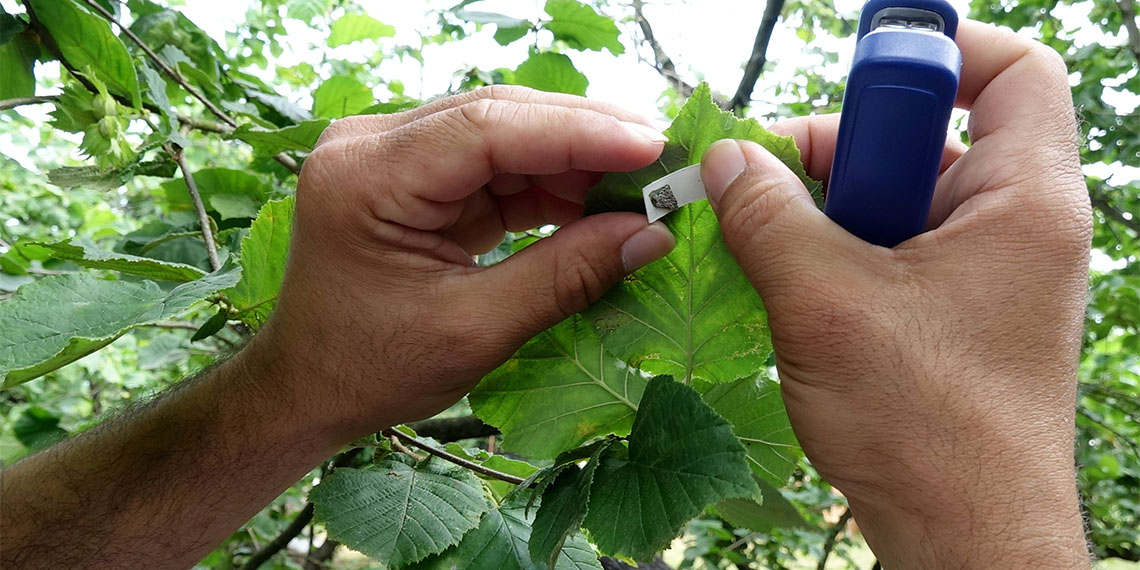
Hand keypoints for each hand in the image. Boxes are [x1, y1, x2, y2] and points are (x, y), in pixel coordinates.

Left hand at [242, 86, 674, 441]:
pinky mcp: (414, 176)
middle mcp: (372, 146)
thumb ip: (564, 276)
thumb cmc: (369, 369)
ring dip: (575, 162)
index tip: (653, 147)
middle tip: (666, 161)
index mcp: (365, 177)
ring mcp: (392, 156)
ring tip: (645, 188)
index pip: (487, 128)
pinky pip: (495, 167)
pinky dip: (549, 186)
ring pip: (506, 137)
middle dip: (587, 139)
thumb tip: (653, 236)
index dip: (578, 133)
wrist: (306, 388)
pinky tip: (600, 203)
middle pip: (500, 119)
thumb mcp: (474, 330)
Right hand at [701, 20, 1089, 568]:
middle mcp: (1021, 227)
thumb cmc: (923, 425)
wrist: (965, 542)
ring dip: (830, 212)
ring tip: (769, 249)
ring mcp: (990, 276)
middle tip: (772, 186)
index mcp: (1026, 200)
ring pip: (904, 200)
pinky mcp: (959, 318)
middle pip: (934, 135)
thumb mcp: (825, 300)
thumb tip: (723, 158)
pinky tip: (792, 289)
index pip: (1011, 71)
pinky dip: (841, 256)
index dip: (937, 51)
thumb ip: (768, 214)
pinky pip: (897, 253)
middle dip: (844, 149)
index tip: (855, 78)